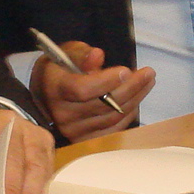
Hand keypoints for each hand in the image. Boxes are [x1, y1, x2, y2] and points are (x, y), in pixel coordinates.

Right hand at [30, 41, 153, 142]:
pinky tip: (136, 100)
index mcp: (56, 89)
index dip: (107, 81)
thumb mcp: (66, 53)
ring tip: (146, 82)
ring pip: (113, 117)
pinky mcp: (84, 139)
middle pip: (104, 104)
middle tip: (147, 74)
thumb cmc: (59, 70)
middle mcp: (63, 113)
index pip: (82, 89)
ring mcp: (74, 130)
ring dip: (135, 99)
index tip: (126, 71)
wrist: (46, 92)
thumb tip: (97, 56)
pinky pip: (113, 130)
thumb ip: (82, 54)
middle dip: (131, 87)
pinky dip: (128, 115)